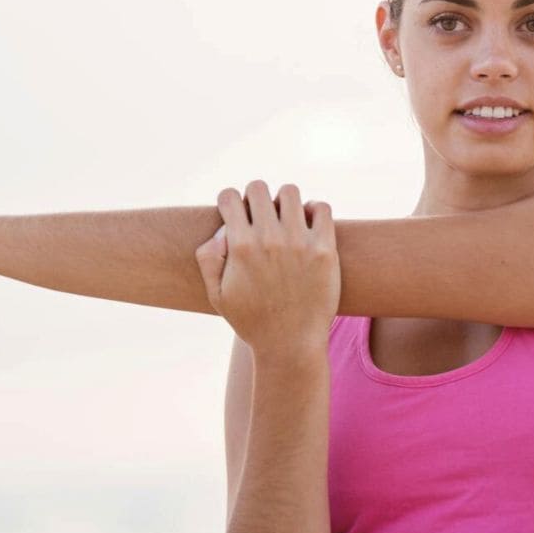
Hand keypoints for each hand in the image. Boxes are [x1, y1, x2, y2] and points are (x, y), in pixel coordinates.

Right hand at [194, 180, 338, 360]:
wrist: (290, 344)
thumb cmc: (252, 320)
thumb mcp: (217, 295)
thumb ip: (208, 259)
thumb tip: (222, 231)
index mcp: (240, 247)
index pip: (230, 196)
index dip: (230, 202)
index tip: (237, 216)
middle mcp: (269, 239)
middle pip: (258, 188)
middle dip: (255, 198)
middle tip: (261, 217)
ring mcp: (299, 242)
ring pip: (290, 192)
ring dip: (284, 201)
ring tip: (286, 219)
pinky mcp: (325, 249)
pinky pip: (322, 208)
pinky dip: (314, 210)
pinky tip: (308, 224)